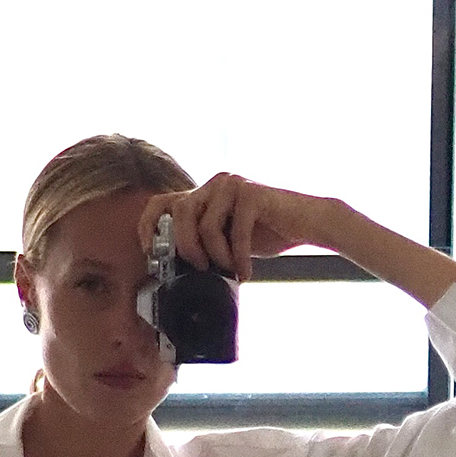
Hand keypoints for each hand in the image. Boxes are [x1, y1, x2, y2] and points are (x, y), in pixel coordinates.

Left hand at [138, 176, 334, 282]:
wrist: (307, 223)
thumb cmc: (267, 233)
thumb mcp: (226, 241)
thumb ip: (204, 243)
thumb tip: (176, 270)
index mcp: (204, 194)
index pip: (162, 202)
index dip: (148, 226)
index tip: (151, 254)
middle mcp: (214, 183)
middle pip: (180, 212)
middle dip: (187, 247)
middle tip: (203, 269)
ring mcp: (232, 184)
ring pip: (206, 224)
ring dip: (217, 256)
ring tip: (231, 270)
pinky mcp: (251, 192)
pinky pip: (234, 231)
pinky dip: (239, 258)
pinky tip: (246, 272)